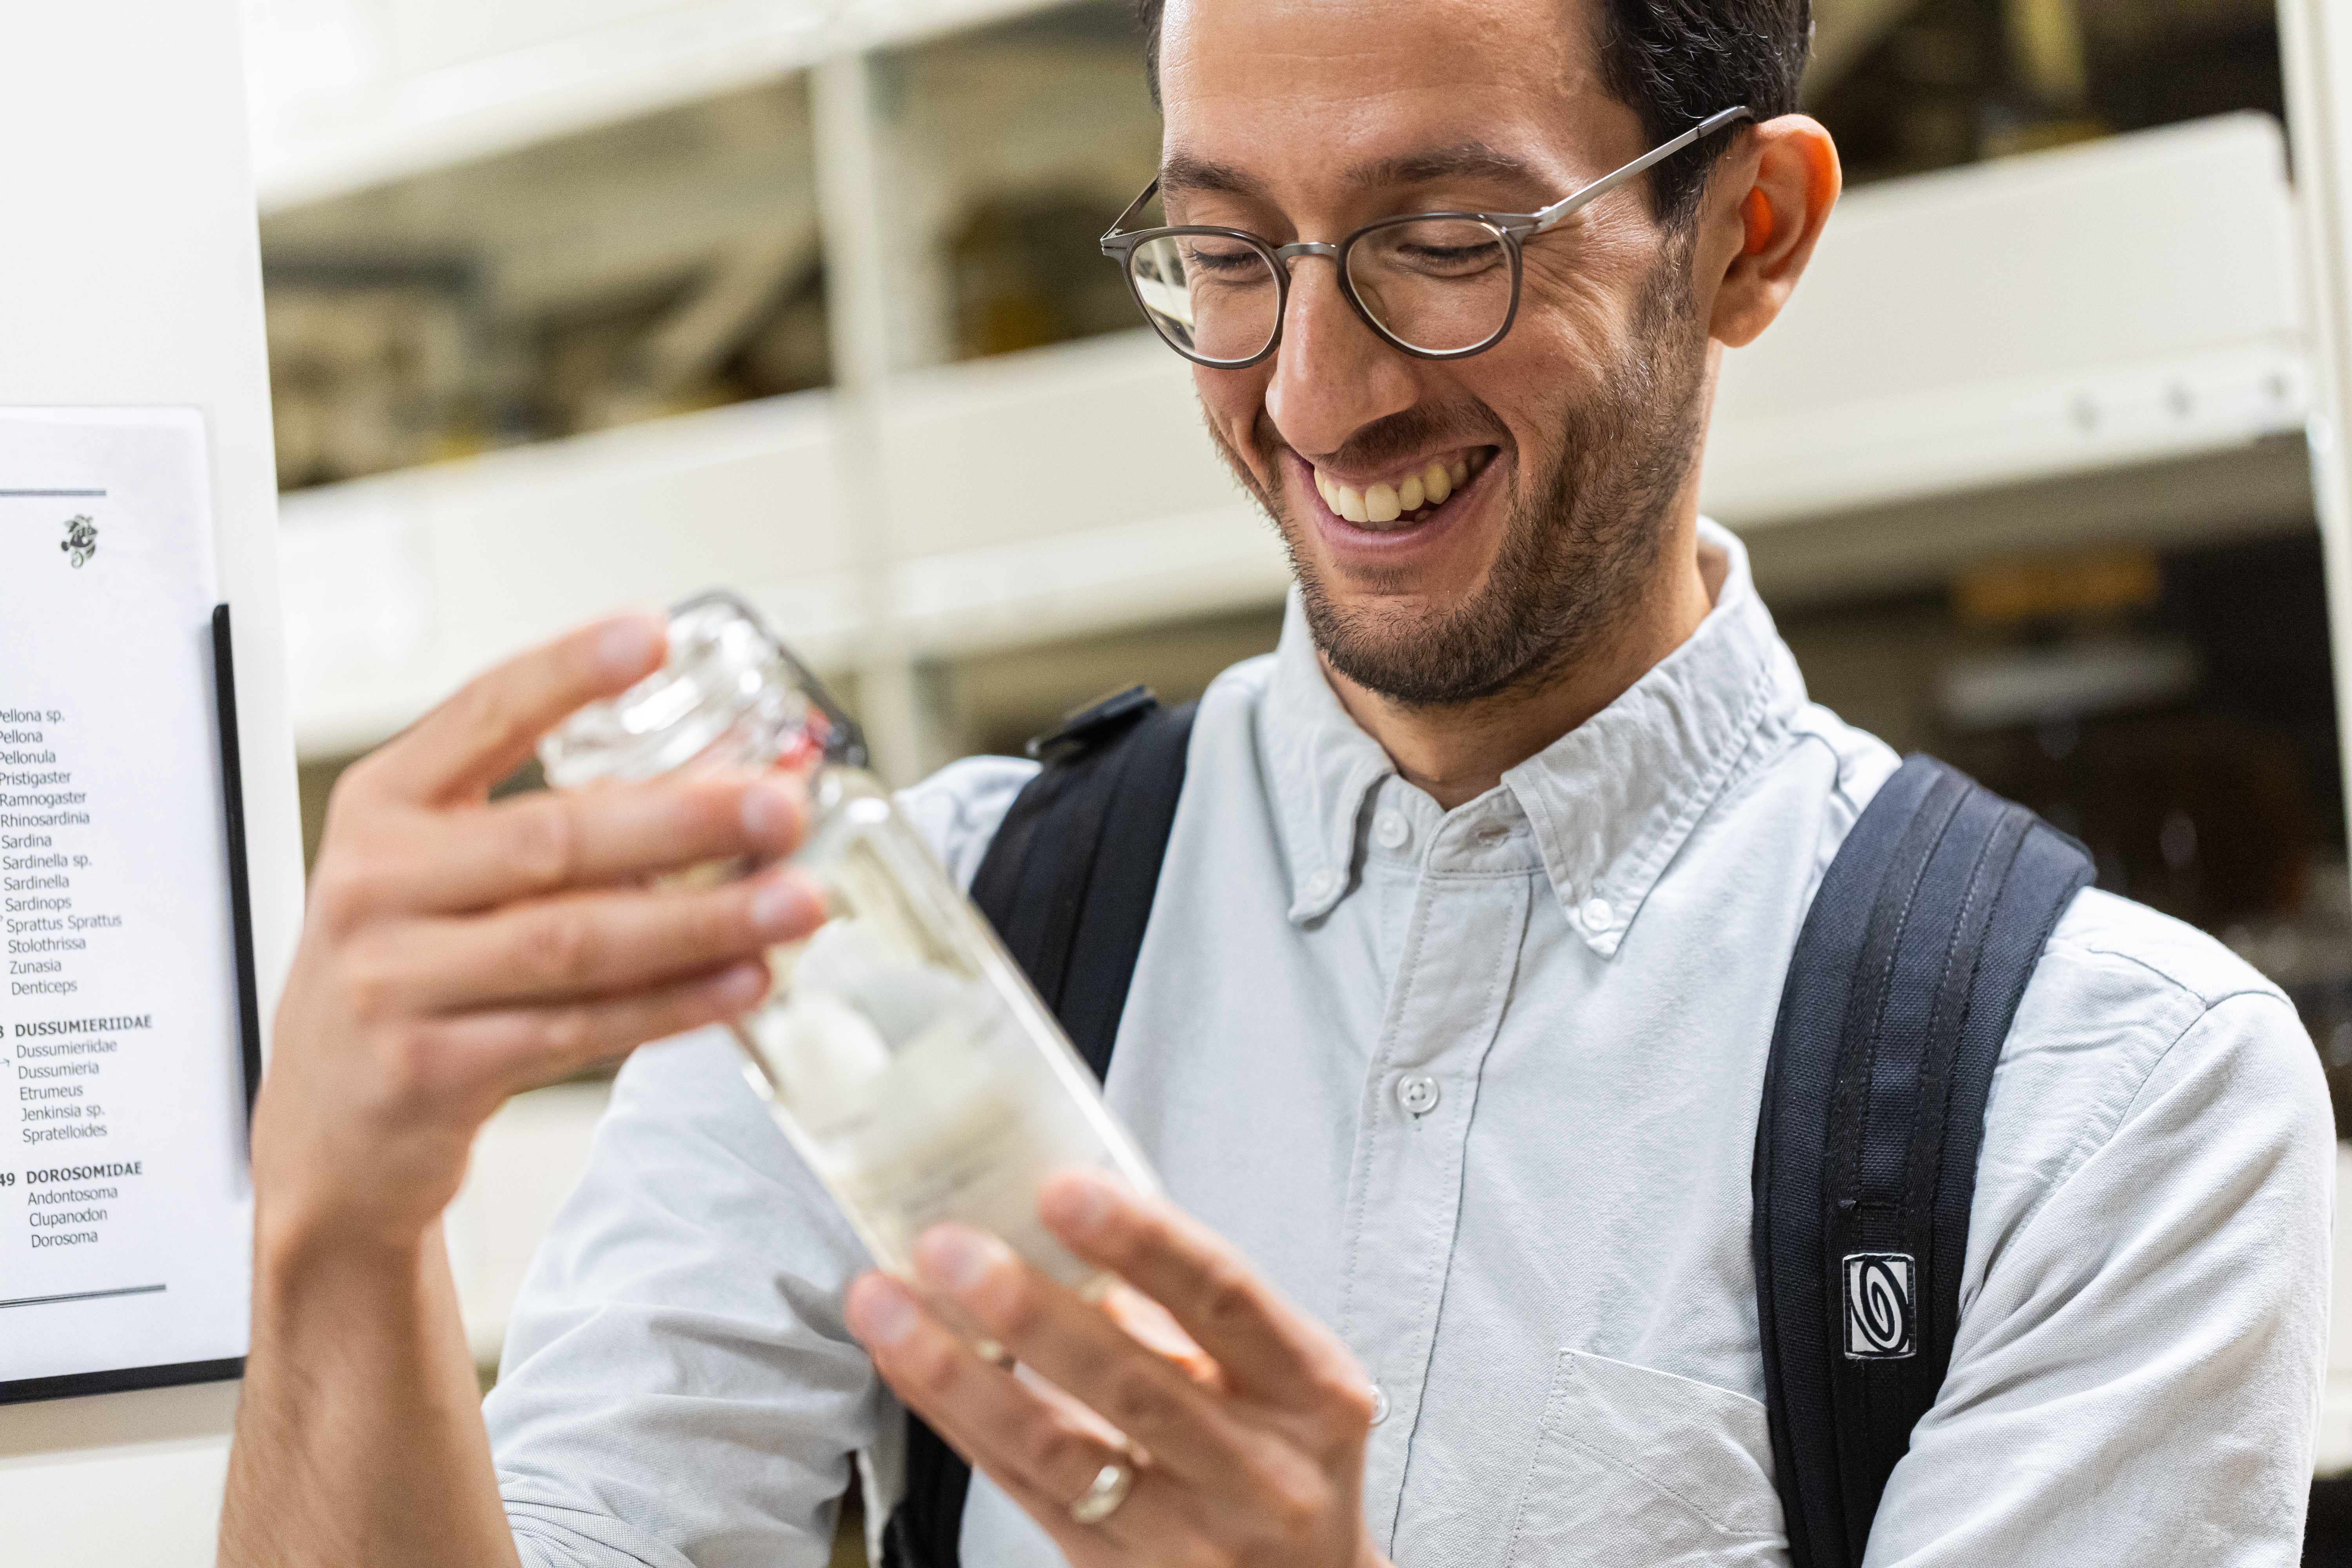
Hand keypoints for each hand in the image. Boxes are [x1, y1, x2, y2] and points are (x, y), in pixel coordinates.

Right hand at [253, 615, 825, 1260]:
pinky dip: (672, 1006)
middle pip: (553, 839)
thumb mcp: (442, 875)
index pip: (482, 714)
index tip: (653, 633)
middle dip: (684, 821)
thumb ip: (559, 825)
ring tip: (795, 901)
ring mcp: (395, 981)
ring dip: (702, 921)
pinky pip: (577, 1029)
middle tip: (780, 807)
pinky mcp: (431, 1070)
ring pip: (575, 941)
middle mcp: (376, 884)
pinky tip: (743, 982)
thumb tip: (727, 780)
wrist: (323, 1129)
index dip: (569, 672)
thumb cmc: (407, 976)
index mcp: (383, 808)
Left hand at [846, 1171, 1389, 1567]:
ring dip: (959, 1374)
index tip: (1062, 1188)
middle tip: (949, 1246)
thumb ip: (1186, 1307)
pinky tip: (909, 1364)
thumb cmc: (1283, 1459)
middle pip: (1133, 1385)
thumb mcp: (1275, 1378)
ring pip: (1057, 1452)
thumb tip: (1062, 1216)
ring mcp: (1191, 1538)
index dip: (1145, 1241)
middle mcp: (1262, 1472)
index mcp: (1310, 1391)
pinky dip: (957, 1421)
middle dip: (1031, 1312)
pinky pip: (1021, 1491)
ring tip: (888, 1306)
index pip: (1225, 1300)